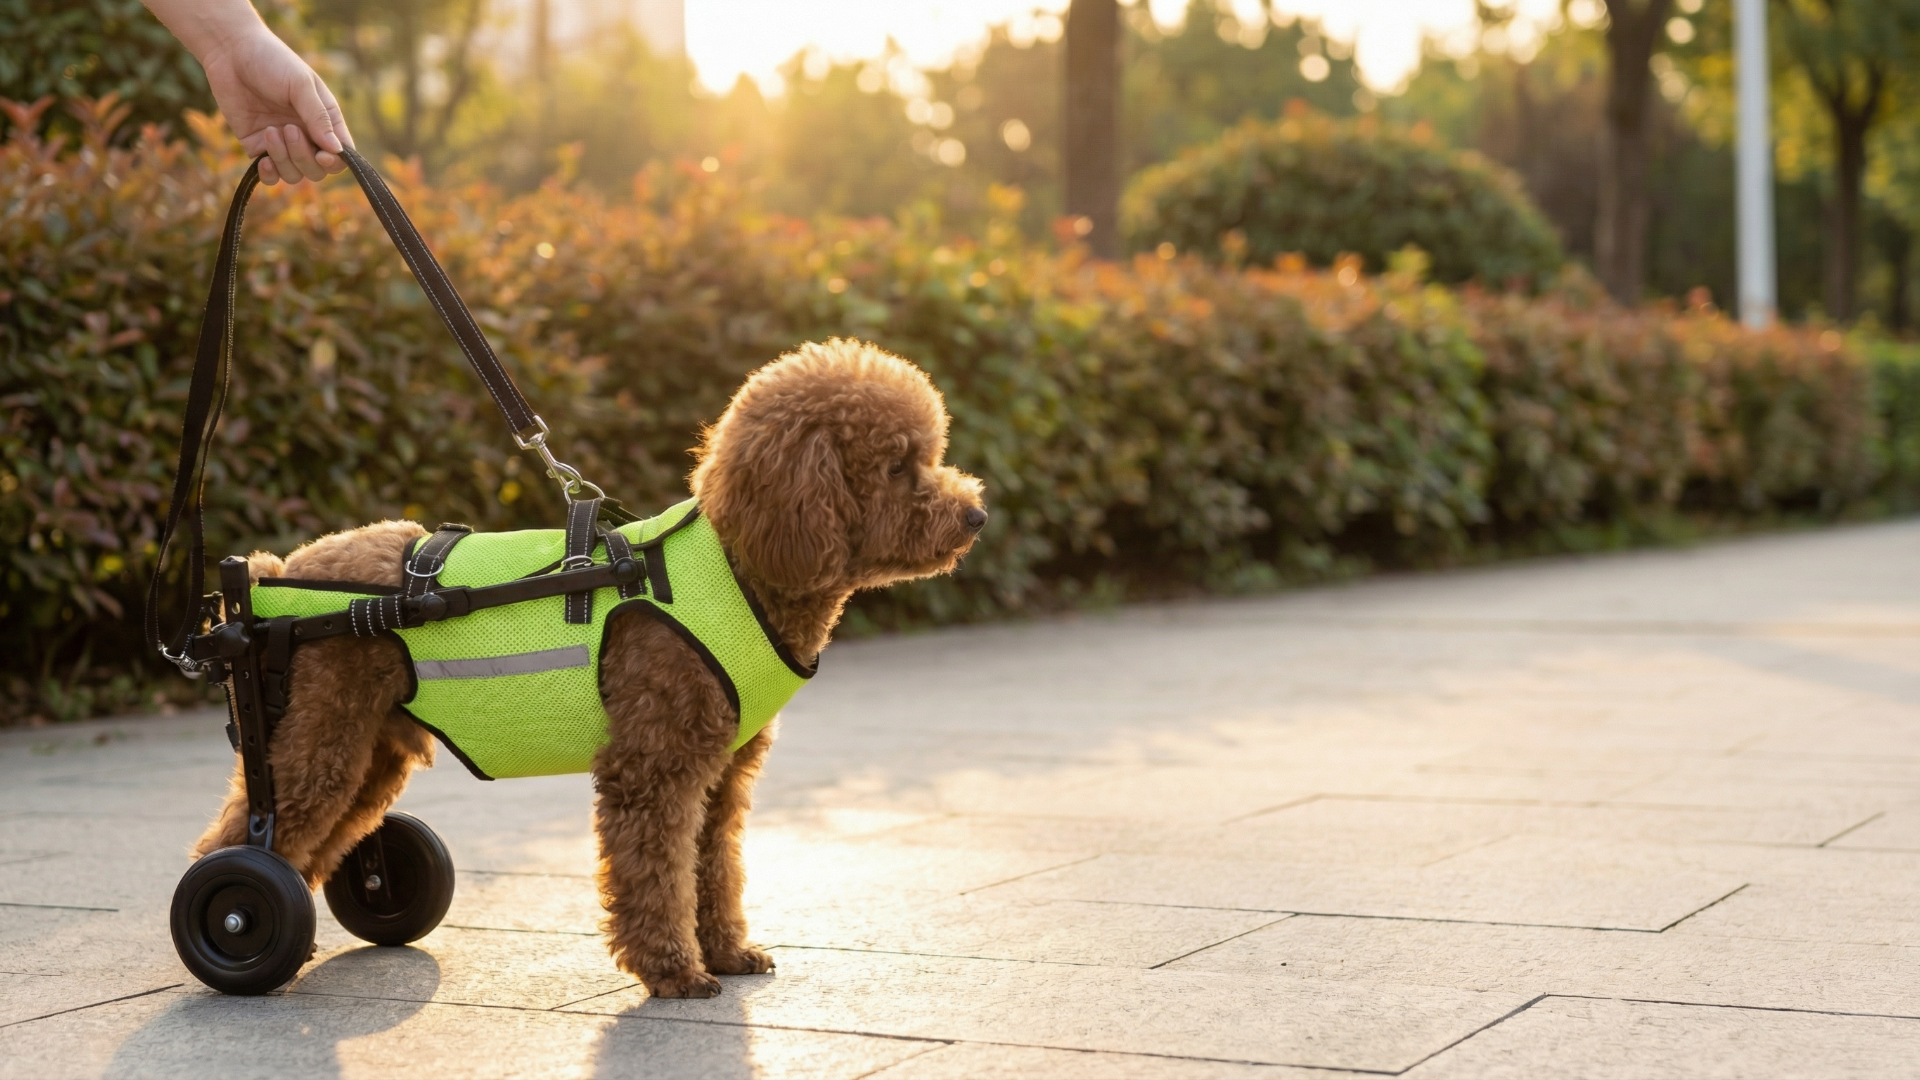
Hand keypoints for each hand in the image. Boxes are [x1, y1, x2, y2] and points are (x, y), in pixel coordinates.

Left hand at [199, 28, 354, 185]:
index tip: (322, 154)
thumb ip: (318, 117)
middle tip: (288, 129)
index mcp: (325, 120)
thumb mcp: (300, 85)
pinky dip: (270, 174)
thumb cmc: (272, 61)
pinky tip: (263, 160)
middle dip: (304, 157)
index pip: (341, 155)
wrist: (231, 52)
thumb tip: (336, 150)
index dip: (335, 161)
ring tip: (271, 132)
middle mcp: (307, 136)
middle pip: (317, 170)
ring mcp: (282, 144)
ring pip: (294, 175)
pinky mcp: (257, 147)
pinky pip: (271, 175)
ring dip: (284, 159)